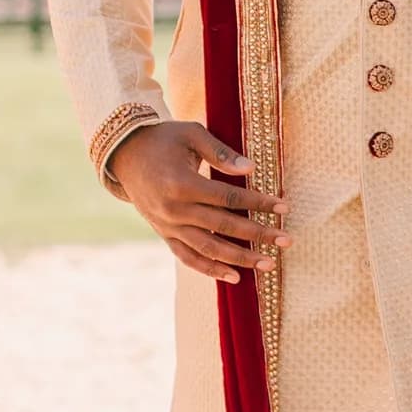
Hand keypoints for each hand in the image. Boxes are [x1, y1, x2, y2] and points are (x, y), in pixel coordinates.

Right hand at [110, 119, 285, 285]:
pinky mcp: (164, 233)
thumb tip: (251, 169)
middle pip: (223, 227)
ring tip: (268, 264)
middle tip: (286, 241)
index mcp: (182, 183)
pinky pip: (188, 257)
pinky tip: (234, 277)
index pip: (228, 198)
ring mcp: (168, 225)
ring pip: (208, 248)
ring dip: (240, 259)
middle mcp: (174, 210)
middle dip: (258, 235)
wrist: (125, 154)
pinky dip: (210, 269)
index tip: (283, 207)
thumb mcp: (192, 134)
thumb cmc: (164, 138)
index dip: (257, 203)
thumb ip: (221, 153)